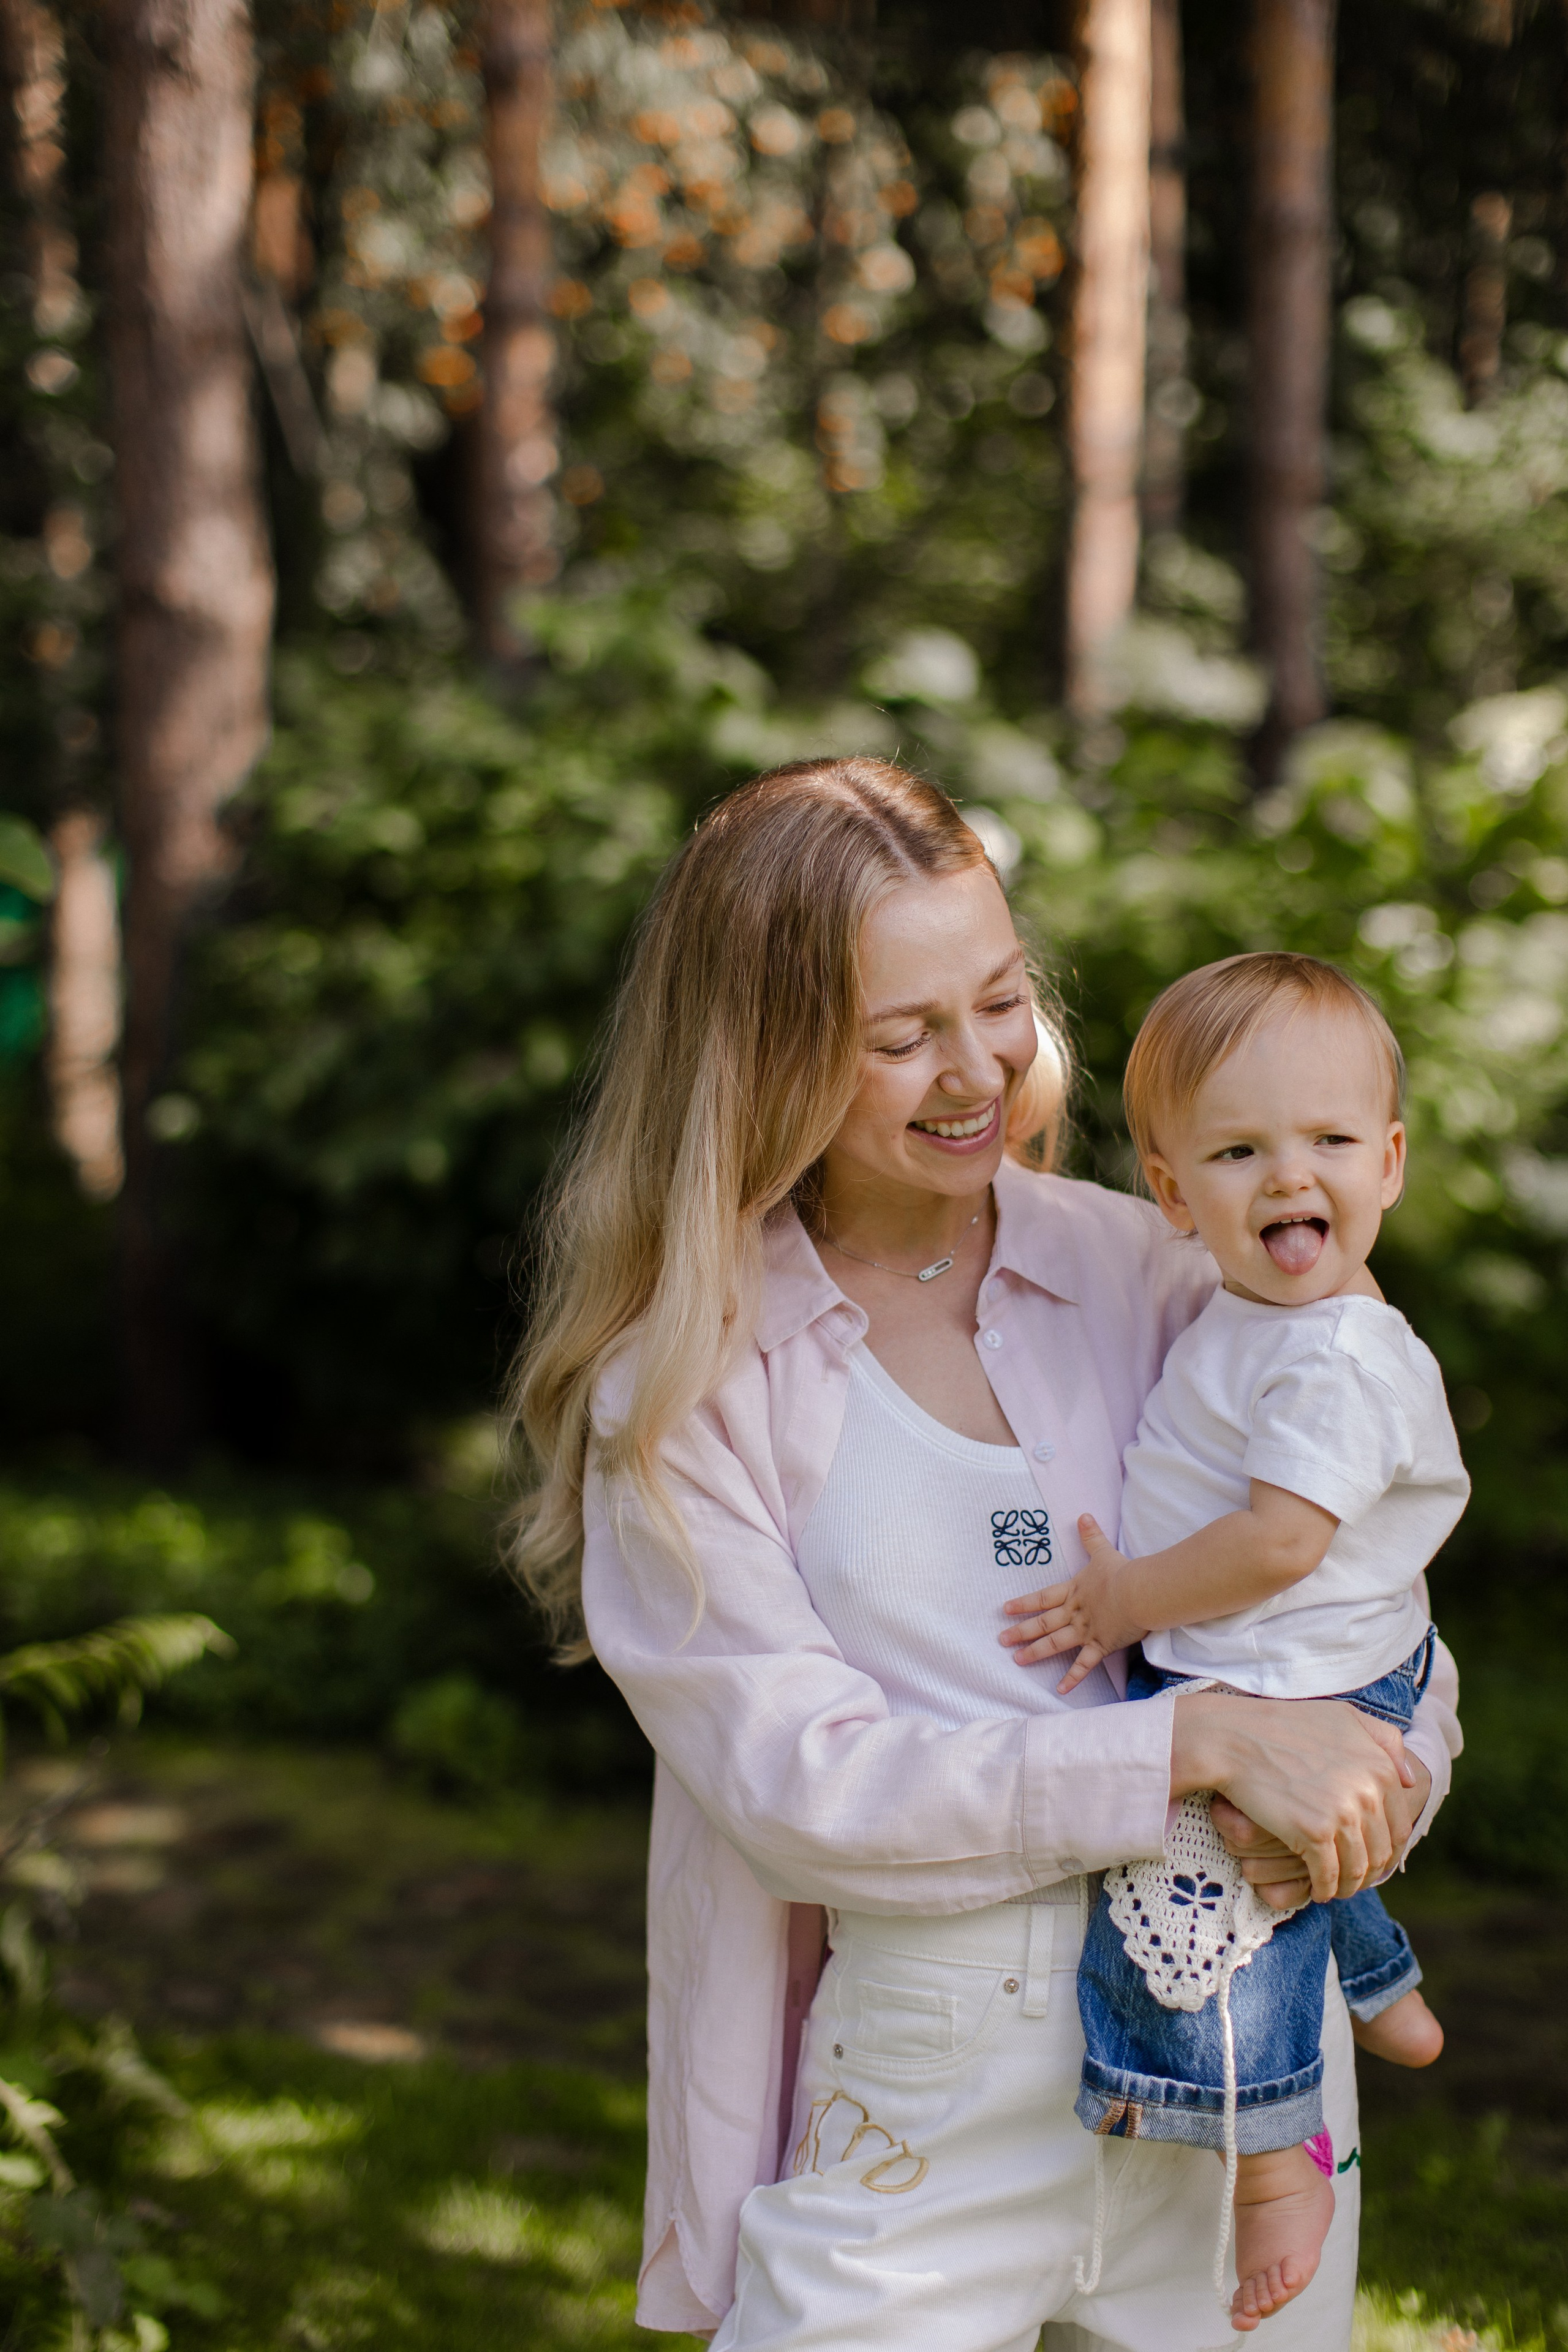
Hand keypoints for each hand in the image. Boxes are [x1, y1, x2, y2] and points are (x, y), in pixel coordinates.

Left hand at [999, 1514, 1149, 1692]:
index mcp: (1073, 1591)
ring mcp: (1086, 1631)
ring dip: (1036, 1652)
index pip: (1042, 1598)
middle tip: (1001, 1639)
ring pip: (1055, 1643)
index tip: (1005, 1609)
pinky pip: (1084, 1665)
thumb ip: (1092, 1536)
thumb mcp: (1103, 1552)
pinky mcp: (1101, 1645)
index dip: (1023, 1604)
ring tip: (1018, 1660)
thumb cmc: (1122, 1572)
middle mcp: (1074, 1612)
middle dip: (1021, 1631)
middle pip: (1043, 1623)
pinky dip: (1072, 1677)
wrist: (1139, 1592)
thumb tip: (1083, 1515)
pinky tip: (1060, 1689)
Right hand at [1172, 1692, 1423, 1903]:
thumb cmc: (1285, 1725)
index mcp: (1380, 1768)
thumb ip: (1385, 1741)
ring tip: (1335, 1887)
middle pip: (1381, 1851)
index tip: (1370, 1857)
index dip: (1386, 1848)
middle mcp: (1368, 1791)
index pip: (1399, 1826)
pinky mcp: (1314, 1833)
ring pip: (1358, 1868)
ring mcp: (1342, 1814)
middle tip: (1352, 1877)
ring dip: (1348, 1885)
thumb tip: (1409, 1779)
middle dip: (1369, 1871)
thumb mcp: (1344, 1717)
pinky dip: (1325, 1888)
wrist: (1234, 1738)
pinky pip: (1329, 1876)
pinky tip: (1317, 1889)